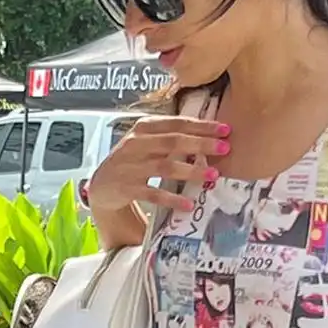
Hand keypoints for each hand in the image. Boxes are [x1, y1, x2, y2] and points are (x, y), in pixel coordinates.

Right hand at [89, 116, 229, 213]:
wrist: (101, 186)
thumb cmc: (130, 161)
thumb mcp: (145, 143)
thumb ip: (169, 138)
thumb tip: (209, 136)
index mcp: (142, 129)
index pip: (176, 124)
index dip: (202, 126)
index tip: (225, 129)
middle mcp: (135, 145)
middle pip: (172, 142)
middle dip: (201, 144)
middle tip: (225, 148)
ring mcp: (130, 167)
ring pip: (165, 166)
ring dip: (191, 171)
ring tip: (213, 175)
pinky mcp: (127, 188)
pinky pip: (153, 193)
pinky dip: (172, 199)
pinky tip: (188, 204)